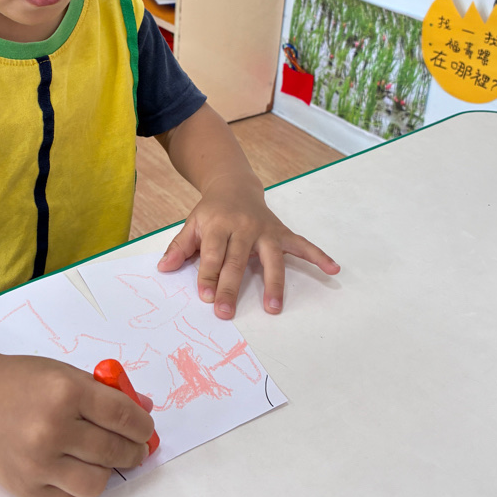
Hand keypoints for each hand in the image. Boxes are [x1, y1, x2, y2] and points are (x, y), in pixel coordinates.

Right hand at [0, 349, 154, 496]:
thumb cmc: (24, 381)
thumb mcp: (66, 374)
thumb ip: (106, 393)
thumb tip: (144, 412)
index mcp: (66, 392)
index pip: (122, 416)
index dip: (142, 426)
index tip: (146, 431)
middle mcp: (52, 428)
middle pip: (113, 451)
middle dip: (133, 451)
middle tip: (134, 449)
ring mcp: (37, 462)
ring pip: (96, 483)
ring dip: (107, 472)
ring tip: (104, 461)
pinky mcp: (24, 488)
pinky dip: (82, 490)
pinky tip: (79, 472)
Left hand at [157, 174, 338, 319]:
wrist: (234, 185)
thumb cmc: (211, 212)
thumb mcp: (192, 223)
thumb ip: (180, 246)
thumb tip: (163, 268)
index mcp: (218, 224)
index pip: (212, 254)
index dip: (208, 276)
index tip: (205, 298)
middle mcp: (243, 226)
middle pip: (237, 260)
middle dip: (230, 286)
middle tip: (226, 312)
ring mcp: (265, 230)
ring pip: (271, 258)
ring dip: (273, 283)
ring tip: (274, 308)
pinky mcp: (281, 232)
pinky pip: (302, 244)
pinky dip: (318, 256)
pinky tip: (332, 269)